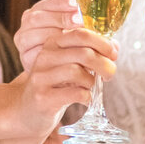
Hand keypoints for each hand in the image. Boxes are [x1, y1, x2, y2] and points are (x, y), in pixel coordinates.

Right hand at [13, 0, 117, 128]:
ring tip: (91, 87)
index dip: (102, 42)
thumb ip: (91, 52)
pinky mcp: (43, 97)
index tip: (113, 54)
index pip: (81, 34)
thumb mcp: (71, 63)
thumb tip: (115, 46)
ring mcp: (42, 77)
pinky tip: (85, 99)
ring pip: (77, 72)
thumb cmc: (56, 84)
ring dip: (92, 81)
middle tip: (110, 74)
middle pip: (83, 53)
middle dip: (104, 64)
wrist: (29, 109)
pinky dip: (86, 96)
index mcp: (53, 43)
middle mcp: (45, 56)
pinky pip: (74, 93)